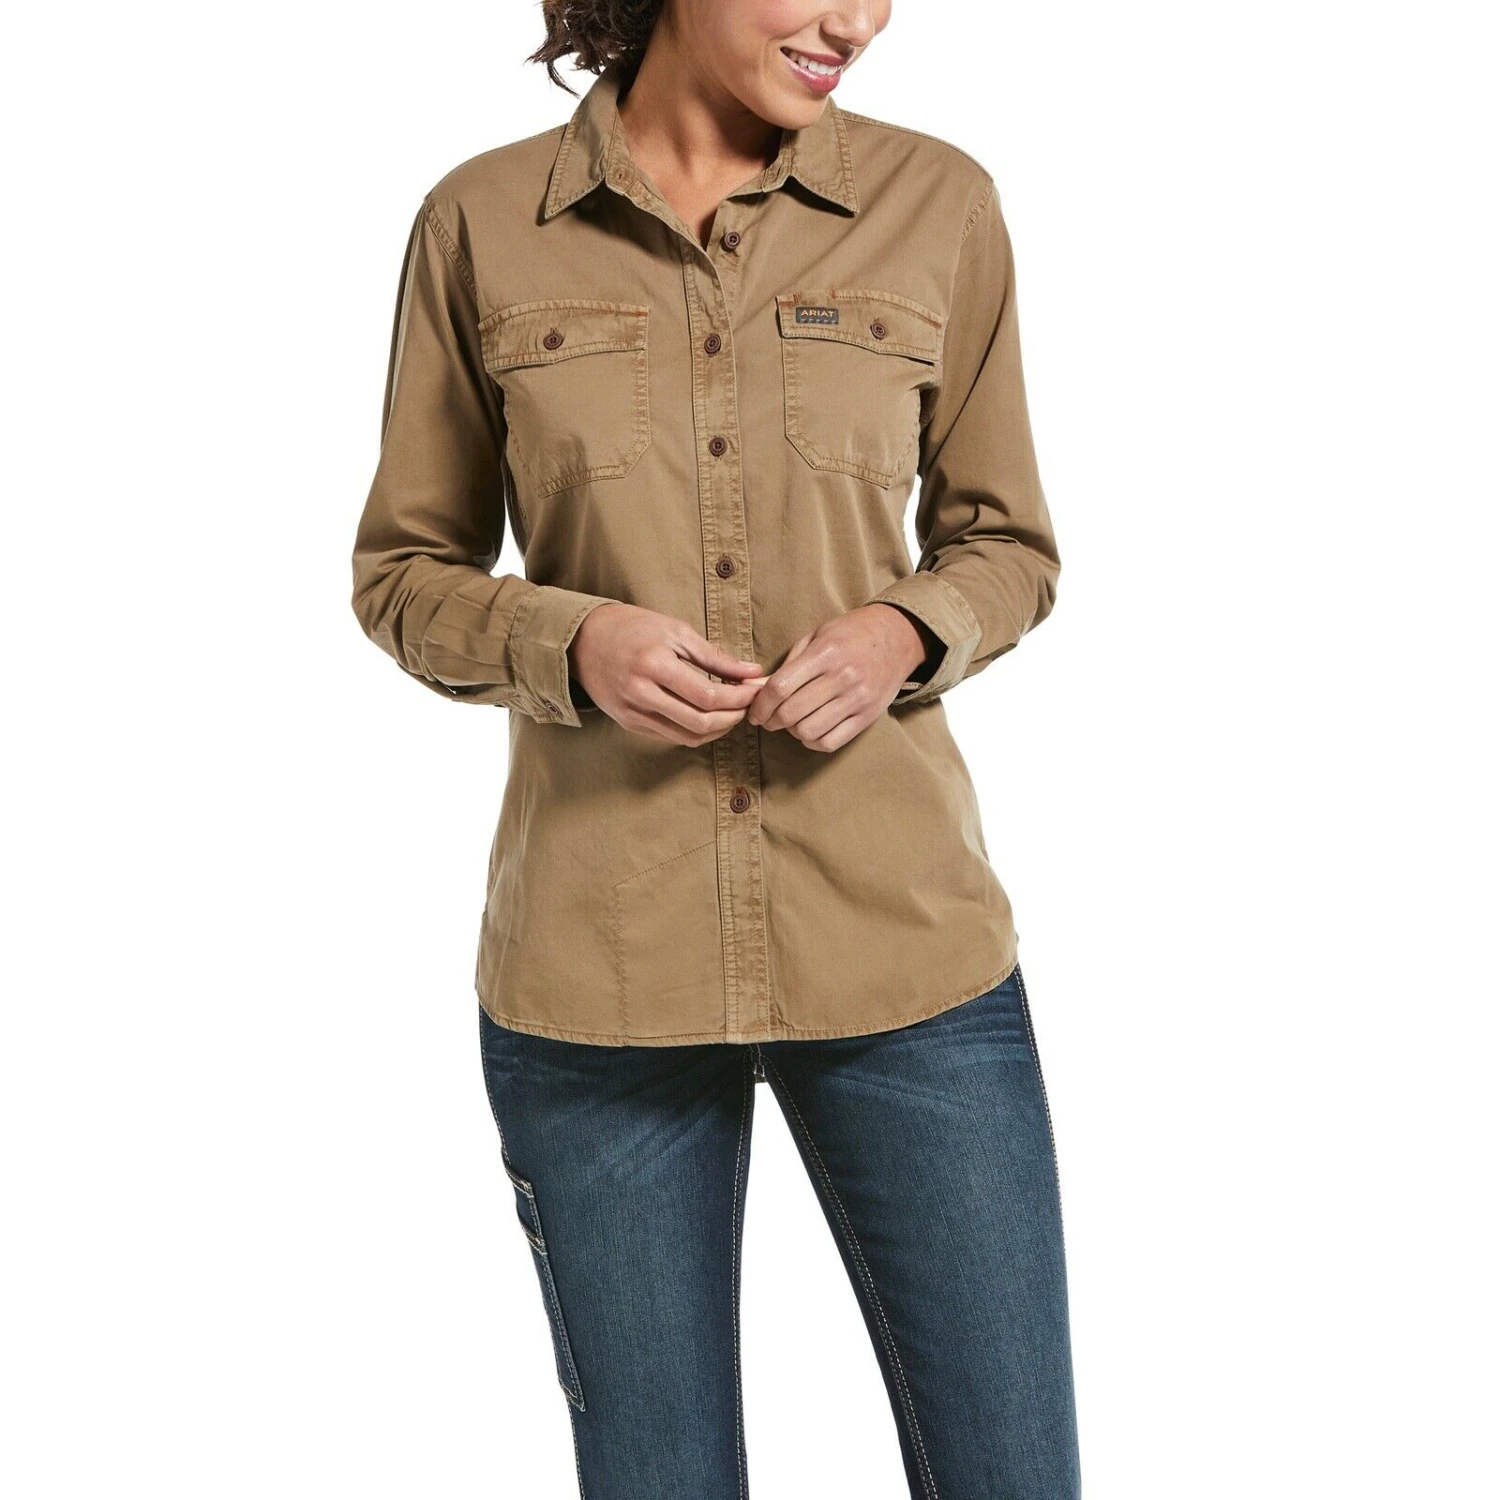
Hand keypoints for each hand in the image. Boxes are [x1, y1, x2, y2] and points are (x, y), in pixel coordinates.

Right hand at [569, 602, 769, 746]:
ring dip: (718, 729)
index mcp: (654, 665)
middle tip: (748, 705)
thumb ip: (715, 656)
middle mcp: (641, 693)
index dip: (738, 698)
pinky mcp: (629, 723)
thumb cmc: (632, 627)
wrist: (582, 640)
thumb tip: (752, 672)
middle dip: (733, 717)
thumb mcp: (675, 631)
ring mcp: (633, 713)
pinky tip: (709, 716)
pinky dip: (696, 731)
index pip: (707, 695)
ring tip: (733, 712)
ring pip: (687, 736)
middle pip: (700, 722)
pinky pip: (671, 736)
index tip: (755, 689)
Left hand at [746, 604, 937, 752]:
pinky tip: (810, 730)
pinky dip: (813, 741)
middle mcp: (842, 677)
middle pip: (791, 713)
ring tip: (792, 722)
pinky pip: (831, 742)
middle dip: (771, 721)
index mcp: (825, 653)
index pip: (780, 687)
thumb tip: (753, 689)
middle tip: (769, 719)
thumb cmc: (850, 634)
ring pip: (808, 731)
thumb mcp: (816, 636)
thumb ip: (786, 664)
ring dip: (792, 732)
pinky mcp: (868, 716)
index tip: (754, 711)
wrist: (898, 637)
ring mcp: (857, 699)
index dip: (760, 704)